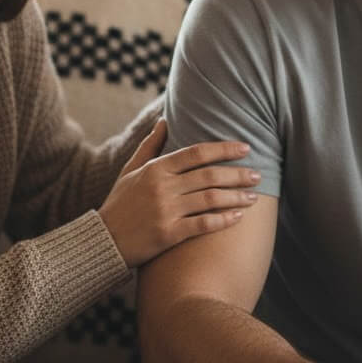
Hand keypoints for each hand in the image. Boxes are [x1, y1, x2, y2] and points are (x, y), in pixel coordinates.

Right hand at [99, 119, 259, 266]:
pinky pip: (203, 224)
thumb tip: (163, 121)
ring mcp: (166, 210)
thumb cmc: (119, 203)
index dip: (224, 149)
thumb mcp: (130, 170)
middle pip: (209, 175)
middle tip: (258, 174)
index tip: (245, 147)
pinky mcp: (168, 234)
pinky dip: (223, 220)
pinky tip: (238, 217)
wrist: (103, 241)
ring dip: (236, 197)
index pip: (197, 153)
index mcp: (156, 168)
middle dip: (237, 174)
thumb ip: (149, 145)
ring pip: (210, 199)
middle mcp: (163, 187)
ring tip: (253, 197)